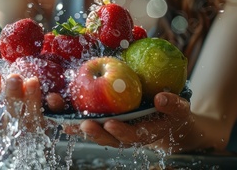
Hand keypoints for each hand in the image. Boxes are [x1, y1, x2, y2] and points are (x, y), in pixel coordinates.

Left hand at [74, 92, 193, 151]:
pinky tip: (58, 111)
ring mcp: (111, 130)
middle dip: (94, 132)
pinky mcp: (101, 122)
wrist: (165, 120)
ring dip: (77, 126)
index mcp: (143, 133)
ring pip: (93, 131)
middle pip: (107, 138)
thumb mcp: (179, 109)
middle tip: (84, 124)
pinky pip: (84, 120)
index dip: (121, 132)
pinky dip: (71, 117)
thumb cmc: (172, 114)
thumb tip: (162, 99)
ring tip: (65, 120)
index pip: (131, 136)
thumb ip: (173, 105)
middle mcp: (124, 135)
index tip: (112, 124)